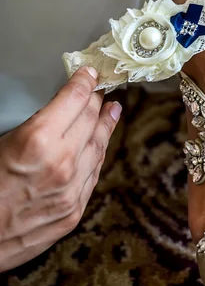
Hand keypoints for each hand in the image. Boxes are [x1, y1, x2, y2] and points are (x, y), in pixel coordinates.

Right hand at [0, 67, 120, 271]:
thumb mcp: (3, 142)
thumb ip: (36, 124)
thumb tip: (57, 110)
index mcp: (38, 140)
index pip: (75, 98)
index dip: (86, 81)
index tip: (91, 73)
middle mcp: (61, 163)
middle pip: (91, 119)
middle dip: (97, 100)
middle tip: (102, 90)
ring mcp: (71, 190)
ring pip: (98, 147)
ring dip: (106, 125)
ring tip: (113, 111)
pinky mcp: (73, 212)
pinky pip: (93, 175)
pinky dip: (97, 155)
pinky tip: (100, 145)